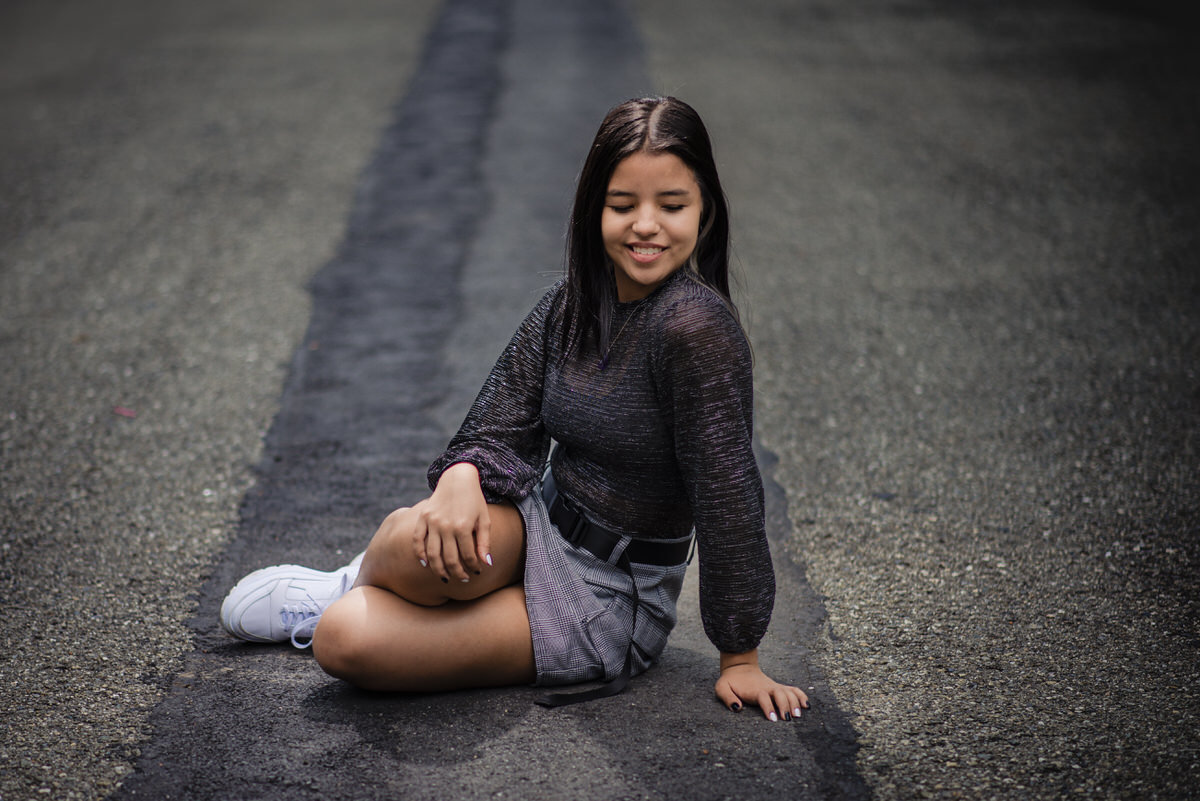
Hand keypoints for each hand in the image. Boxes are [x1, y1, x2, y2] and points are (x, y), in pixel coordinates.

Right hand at [411, 462, 492, 582]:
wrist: (457, 478)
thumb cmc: (474, 500)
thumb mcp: (484, 519)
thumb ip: (485, 542)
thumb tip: (486, 564)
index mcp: (464, 526)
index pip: (467, 556)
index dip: (473, 567)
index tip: (477, 572)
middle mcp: (446, 526)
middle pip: (449, 559)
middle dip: (457, 573)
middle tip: (463, 579)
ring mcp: (432, 522)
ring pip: (432, 554)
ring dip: (439, 570)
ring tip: (446, 578)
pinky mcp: (422, 518)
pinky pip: (418, 541)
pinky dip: (420, 555)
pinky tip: (426, 565)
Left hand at [715, 649, 808, 721]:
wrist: (739, 667)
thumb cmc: (730, 681)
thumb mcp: (722, 688)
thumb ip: (727, 697)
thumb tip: (737, 708)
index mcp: (754, 689)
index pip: (763, 698)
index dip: (768, 708)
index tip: (773, 719)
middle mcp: (767, 687)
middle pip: (779, 694)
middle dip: (785, 706)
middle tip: (788, 719)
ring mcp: (774, 687)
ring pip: (788, 692)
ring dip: (795, 702)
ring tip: (799, 715)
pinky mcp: (779, 687)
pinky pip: (793, 690)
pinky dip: (801, 696)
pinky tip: (807, 705)